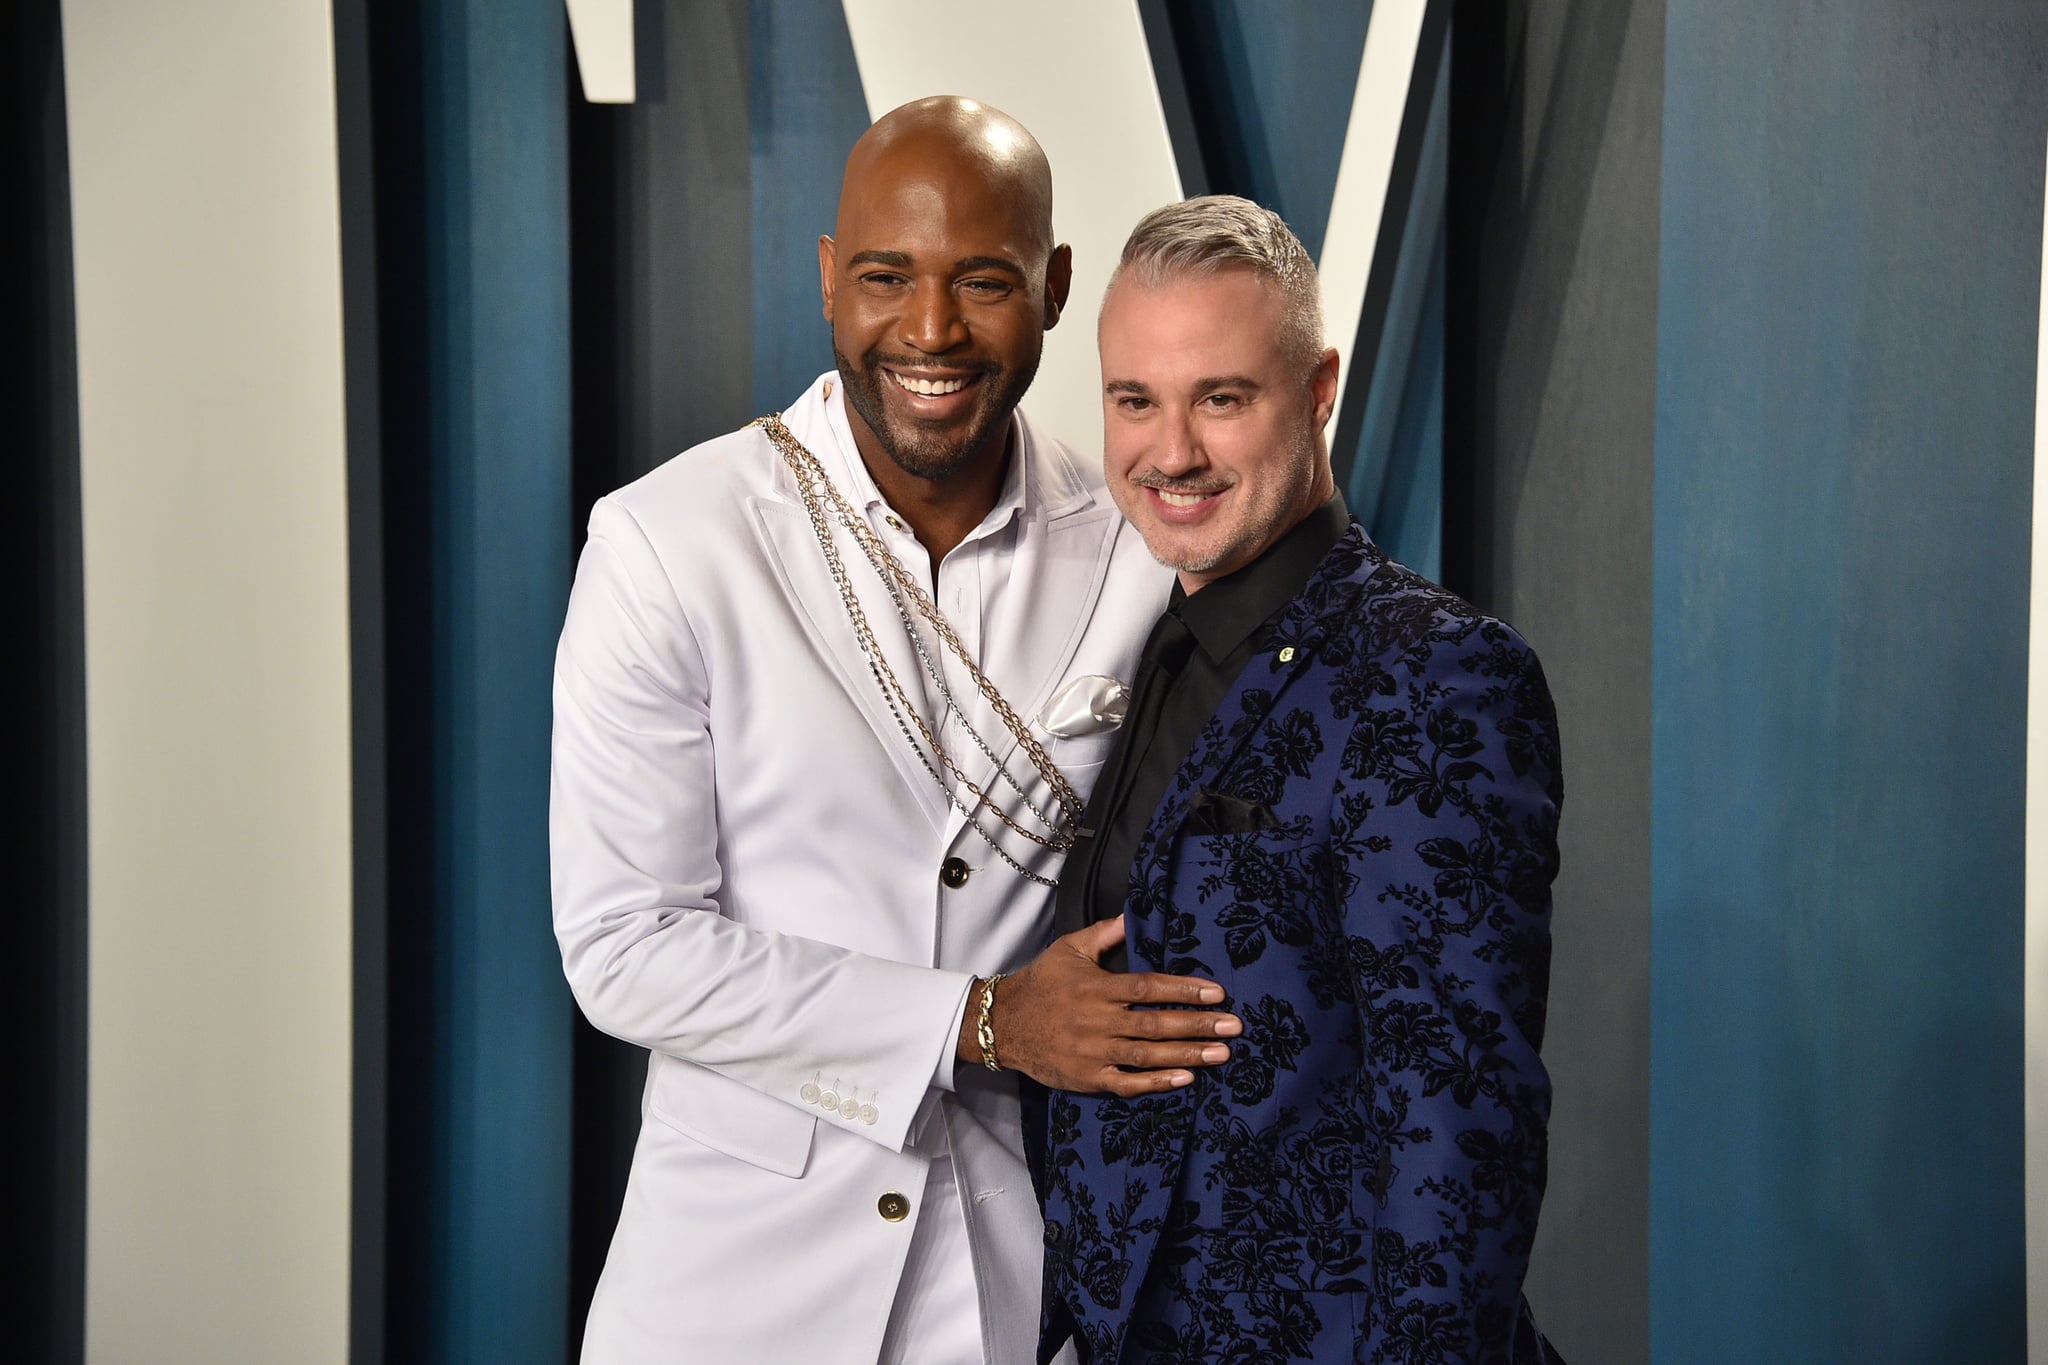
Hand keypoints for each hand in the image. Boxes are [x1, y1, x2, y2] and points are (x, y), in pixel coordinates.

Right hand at [964, 916, 1241, 1095]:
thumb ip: (1104, 934)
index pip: (1148, 988)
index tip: (1217, 993)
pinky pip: (1127, 1083)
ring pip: (1147, 1055)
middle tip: (1233, 1026)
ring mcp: (1093, 1052)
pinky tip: (1185, 1079)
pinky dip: (1156, 1083)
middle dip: (1197, 1024)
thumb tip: (1134, 915)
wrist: (1003, 1024)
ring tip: (1221, 1053)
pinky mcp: (1088, 1078)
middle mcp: (1098, 1020)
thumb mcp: (1069, 948)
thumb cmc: (1041, 983)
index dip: (1184, 990)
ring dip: (1187, 1055)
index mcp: (1097, 987)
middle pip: (1155, 1024)